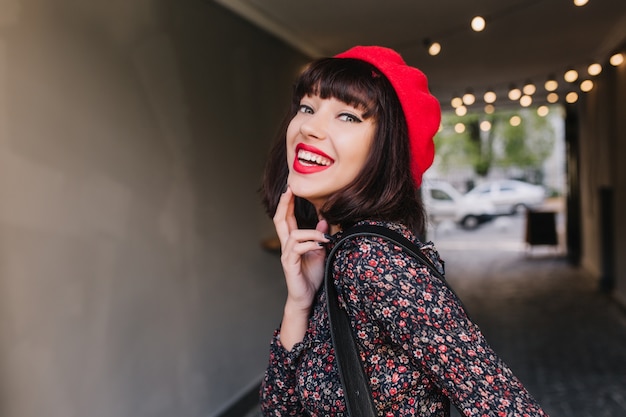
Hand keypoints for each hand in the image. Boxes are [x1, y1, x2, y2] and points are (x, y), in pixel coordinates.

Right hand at [273, 187, 329, 313]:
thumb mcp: (320, 252)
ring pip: (293, 235)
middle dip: (284, 204)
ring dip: (311, 233)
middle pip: (279, 220)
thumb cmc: (312, 276)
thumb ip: (320, 237)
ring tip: (324, 238)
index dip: (287, 203)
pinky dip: (310, 244)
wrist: (306, 298)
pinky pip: (297, 248)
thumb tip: (323, 221)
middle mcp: (287, 246)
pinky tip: (321, 246)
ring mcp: (287, 255)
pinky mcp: (290, 265)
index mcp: (293, 242)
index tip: (290, 188)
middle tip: (288, 190)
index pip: (286, 218)